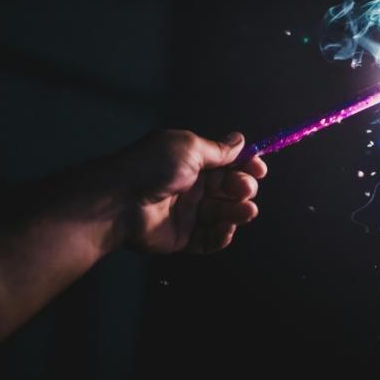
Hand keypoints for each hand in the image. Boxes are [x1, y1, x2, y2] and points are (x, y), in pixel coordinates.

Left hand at [116, 129, 266, 253]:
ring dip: (238, 212)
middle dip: (243, 188)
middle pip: (229, 189)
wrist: (119, 201)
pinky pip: (208, 239)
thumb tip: (241, 140)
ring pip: (223, 214)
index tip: (260, 169)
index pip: (227, 164)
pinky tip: (226, 229)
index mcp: (193, 162)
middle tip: (245, 189)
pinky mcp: (182, 238)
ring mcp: (187, 213)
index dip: (246, 166)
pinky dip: (222, 236)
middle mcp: (192, 187)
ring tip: (245, 211)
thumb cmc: (154, 166)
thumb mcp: (189, 147)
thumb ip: (218, 150)